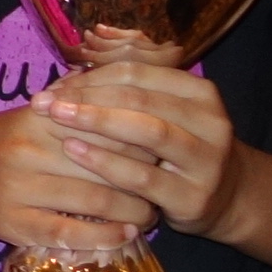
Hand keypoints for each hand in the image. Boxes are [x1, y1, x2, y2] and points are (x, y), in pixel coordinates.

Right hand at [0, 103, 154, 258]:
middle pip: (106, 163)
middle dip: (144, 179)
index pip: (106, 125)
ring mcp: (18, 189)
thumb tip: (130, 84)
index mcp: (38, 118)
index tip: (163, 151)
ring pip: (94, 200)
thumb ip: (77, 97)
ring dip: (134, 211)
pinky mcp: (13, 223)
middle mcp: (27, 150)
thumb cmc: (2, 139)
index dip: (142, 140)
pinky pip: (69, 233)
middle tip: (164, 187)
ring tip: (150, 214)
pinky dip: (104, 236)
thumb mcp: (34, 112)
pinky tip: (125, 234)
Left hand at [39, 53, 245, 236]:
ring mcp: (206, 160)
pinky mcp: (193, 196)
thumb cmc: (177, 150)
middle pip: (140, 98)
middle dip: (87, 96)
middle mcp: (211, 121)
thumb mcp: (163, 116)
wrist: (225, 199)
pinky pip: (142, 176)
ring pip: (147, 131)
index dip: (91, 76)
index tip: (53, 86)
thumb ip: (127, 93)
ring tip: (57, 118)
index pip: (138, 73)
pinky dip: (105, 162)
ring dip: (96, 121)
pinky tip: (75, 151)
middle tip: (46, 102)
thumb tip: (69, 72)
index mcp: (200, 92)